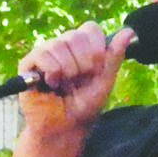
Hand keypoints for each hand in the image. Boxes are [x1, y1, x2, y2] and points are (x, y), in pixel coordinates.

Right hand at [15, 21, 134, 145]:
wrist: (64, 127)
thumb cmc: (84, 106)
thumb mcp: (104, 81)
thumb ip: (114, 56)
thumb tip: (129, 31)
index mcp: (82, 47)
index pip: (90, 29)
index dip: (96, 47)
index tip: (96, 69)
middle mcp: (62, 46)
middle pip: (75, 36)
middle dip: (83, 63)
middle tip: (78, 81)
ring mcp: (45, 53)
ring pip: (58, 45)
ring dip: (67, 70)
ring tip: (64, 85)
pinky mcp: (28, 64)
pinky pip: (42, 54)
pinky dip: (51, 70)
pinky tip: (52, 83)